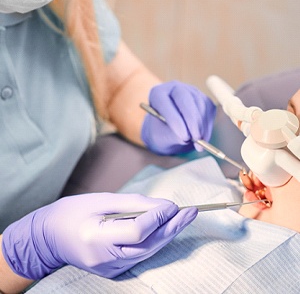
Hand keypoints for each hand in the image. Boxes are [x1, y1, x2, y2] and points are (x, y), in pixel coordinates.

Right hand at [2, 193, 196, 278]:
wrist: (50, 236)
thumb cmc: (72, 212)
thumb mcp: (100, 200)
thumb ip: (132, 203)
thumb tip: (160, 205)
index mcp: (97, 239)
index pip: (138, 231)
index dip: (158, 217)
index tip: (172, 204)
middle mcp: (105, 259)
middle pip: (149, 245)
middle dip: (172, 228)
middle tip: (191, 212)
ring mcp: (110, 268)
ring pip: (148, 252)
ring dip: (168, 235)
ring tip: (184, 219)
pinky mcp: (114, 270)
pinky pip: (141, 255)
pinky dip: (155, 241)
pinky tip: (166, 229)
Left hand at [141, 81, 215, 154]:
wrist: (170, 131)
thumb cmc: (161, 133)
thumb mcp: (161, 137)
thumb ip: (172, 135)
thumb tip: (188, 137)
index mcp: (157, 94)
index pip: (165, 102)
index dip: (175, 120)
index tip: (183, 136)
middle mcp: (174, 88)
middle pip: (185, 98)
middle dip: (192, 120)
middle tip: (196, 138)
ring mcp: (190, 91)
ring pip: (200, 104)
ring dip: (201, 125)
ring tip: (198, 142)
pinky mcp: (203, 98)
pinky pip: (209, 109)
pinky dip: (207, 125)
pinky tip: (202, 137)